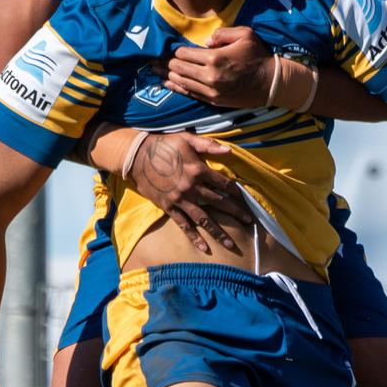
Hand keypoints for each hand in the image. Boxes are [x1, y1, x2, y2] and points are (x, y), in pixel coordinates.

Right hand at [129, 132, 252, 252]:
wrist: (136, 157)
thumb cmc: (164, 145)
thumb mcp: (187, 139)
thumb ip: (208, 145)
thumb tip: (229, 150)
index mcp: (198, 170)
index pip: (224, 183)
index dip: (236, 191)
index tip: (246, 198)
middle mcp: (192, 187)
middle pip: (219, 202)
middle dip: (236, 212)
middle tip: (249, 221)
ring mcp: (180, 200)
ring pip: (204, 219)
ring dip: (218, 232)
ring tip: (231, 245)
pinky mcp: (169, 208)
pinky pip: (183, 225)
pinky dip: (194, 237)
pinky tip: (204, 247)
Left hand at [160, 26, 273, 107]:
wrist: (270, 83)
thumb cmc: (258, 56)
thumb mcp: (245, 34)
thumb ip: (222, 33)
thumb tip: (205, 42)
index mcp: (215, 58)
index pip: (184, 53)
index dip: (175, 51)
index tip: (169, 49)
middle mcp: (209, 76)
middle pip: (179, 68)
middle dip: (166, 63)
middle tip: (154, 60)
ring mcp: (210, 91)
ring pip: (181, 81)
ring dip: (167, 75)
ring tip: (155, 71)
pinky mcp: (213, 100)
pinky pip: (189, 93)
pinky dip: (176, 88)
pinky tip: (167, 83)